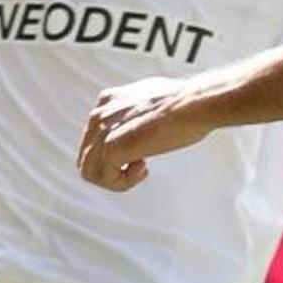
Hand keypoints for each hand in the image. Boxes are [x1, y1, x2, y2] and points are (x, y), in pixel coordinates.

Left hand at [79, 77, 217, 189]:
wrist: (194, 104)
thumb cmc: (186, 104)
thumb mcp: (155, 103)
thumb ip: (140, 112)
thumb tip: (146, 126)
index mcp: (108, 101)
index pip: (93, 139)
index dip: (116, 154)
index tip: (141, 154)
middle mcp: (100, 114)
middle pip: (87, 156)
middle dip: (113, 168)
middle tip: (141, 165)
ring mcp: (103, 130)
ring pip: (89, 170)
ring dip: (116, 178)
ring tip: (141, 168)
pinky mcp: (111, 147)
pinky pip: (105, 178)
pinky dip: (124, 182)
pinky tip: (144, 168)